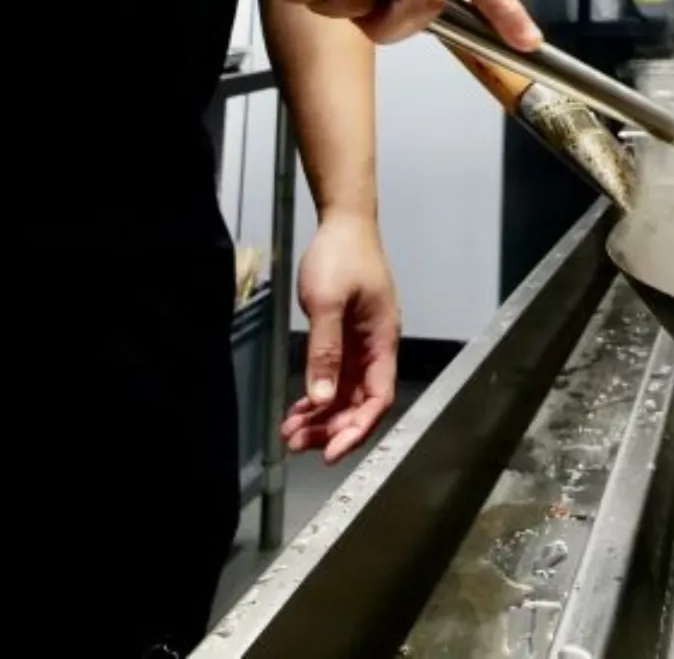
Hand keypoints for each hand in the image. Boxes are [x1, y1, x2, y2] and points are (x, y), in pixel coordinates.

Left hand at [280, 211, 399, 463]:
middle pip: (360, 402)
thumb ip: (325, 351)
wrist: (343, 223)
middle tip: (299, 444)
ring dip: (322, 416)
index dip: (358, 428)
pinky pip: (335, 376)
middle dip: (333, 428)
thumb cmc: (342, 254)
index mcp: (382, 340)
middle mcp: (376, 347)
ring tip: (291, 433)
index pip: (378, 398)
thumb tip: (323, 397)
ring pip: (345, 393)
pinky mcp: (346, 337)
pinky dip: (318, 395)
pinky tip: (298, 409)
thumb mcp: (328, 302)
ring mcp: (361, 343)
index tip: (333, 451)